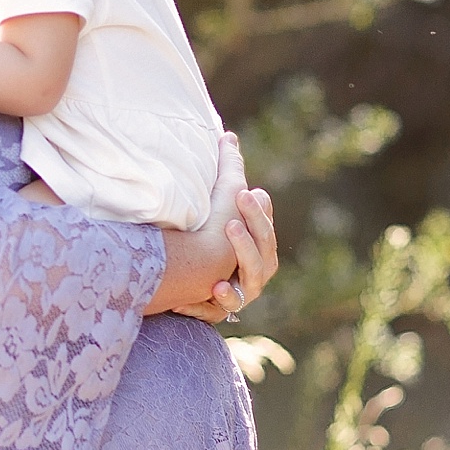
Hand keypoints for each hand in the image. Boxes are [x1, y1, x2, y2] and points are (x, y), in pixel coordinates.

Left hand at [182, 132, 277, 325]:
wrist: (185, 276)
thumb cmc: (208, 235)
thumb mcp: (219, 204)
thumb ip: (227, 172)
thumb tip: (227, 136)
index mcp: (258, 247)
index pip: (265, 228)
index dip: (257, 212)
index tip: (245, 192)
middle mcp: (254, 273)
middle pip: (261, 255)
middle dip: (252, 229)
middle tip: (237, 204)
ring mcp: (239, 295)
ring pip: (248, 285)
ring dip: (240, 262)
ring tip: (228, 239)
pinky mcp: (216, 312)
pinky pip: (219, 312)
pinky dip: (214, 304)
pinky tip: (212, 289)